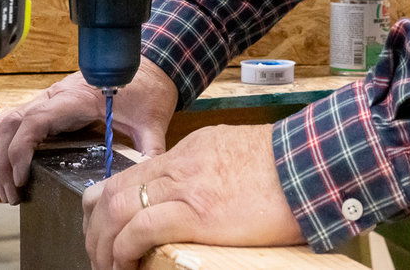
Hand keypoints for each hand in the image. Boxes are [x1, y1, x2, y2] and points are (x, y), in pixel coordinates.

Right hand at [0, 57, 178, 203]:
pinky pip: (14, 117)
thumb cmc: (149, 88)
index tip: (22, 179)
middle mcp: (56, 95)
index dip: (20, 150)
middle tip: (12, 196)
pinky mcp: (50, 104)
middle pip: (12, 124)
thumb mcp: (153, 121)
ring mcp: (50, 98)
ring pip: (7, 120)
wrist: (152, 64)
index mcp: (76, 98)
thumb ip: (149, 149)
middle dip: (3, 162)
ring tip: (3, 188)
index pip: (34, 121)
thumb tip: (146, 177)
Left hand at [82, 124, 304, 269]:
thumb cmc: (289, 164)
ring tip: (108, 269)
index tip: (106, 230)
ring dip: (104, 245)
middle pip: (114, 191)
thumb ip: (214, 172)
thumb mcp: (240, 156)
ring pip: (118, 209)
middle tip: (99, 256)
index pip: (132, 174)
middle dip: (96, 229)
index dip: (108, 205)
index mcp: (190, 151)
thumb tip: (207, 200)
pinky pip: (142, 229)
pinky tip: (124, 266)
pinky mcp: (198, 213)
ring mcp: (187, 187)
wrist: (313, 160)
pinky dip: (124, 250)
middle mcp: (180, 165)